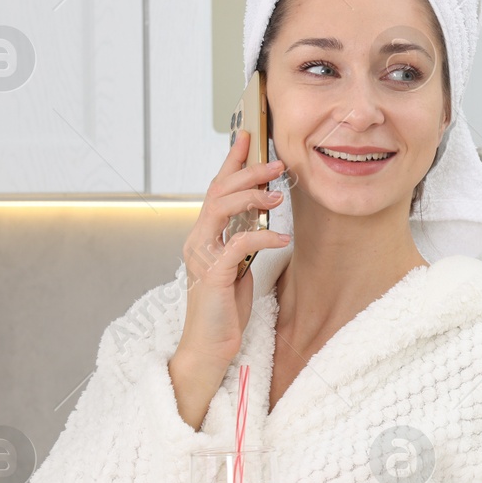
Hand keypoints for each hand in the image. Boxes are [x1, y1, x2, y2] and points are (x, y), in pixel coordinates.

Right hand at [176, 128, 290, 371]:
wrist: (210, 346)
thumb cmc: (226, 307)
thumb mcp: (240, 265)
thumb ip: (245, 238)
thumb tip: (264, 214)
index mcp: (205, 234)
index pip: (216, 188)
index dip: (232, 160)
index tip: (248, 136)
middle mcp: (198, 239)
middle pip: (219, 191)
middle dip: (248, 172)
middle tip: (277, 163)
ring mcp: (201, 255)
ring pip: (221, 209)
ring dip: (252, 196)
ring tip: (279, 195)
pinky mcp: (211, 275)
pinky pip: (238, 244)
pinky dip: (263, 237)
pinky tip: (283, 238)